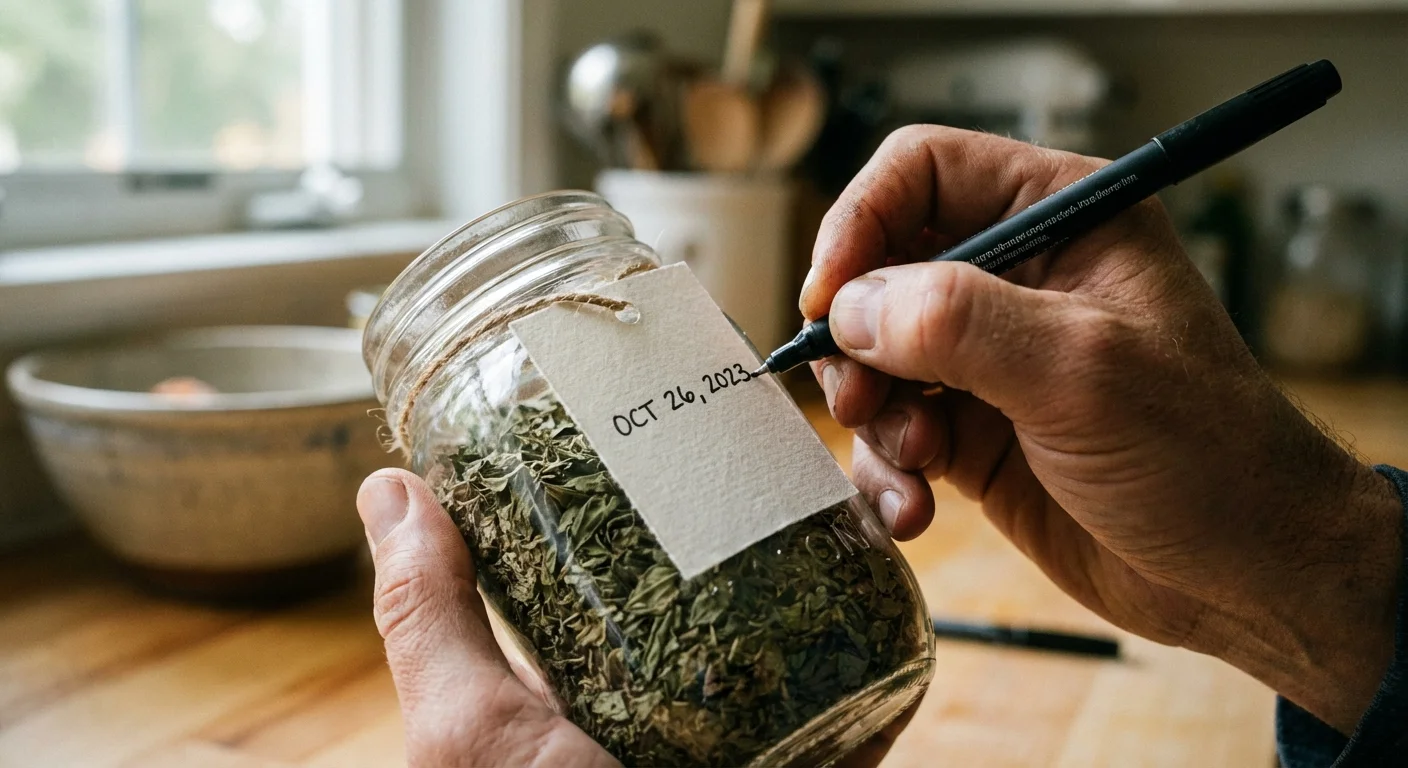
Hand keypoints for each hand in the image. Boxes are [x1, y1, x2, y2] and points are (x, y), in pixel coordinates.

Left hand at [356, 469, 915, 767]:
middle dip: (750, 499)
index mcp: (590, 675)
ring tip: (839, 465)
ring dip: (829, 542)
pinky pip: (866, 680)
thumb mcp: (466, 732)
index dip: (633, 480)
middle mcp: (676, 692)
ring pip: (801, 611)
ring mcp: (754, 725)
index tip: (653, 401)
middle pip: (719, 572)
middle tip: (767, 422)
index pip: (613, 555)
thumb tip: (384, 486)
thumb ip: (428, 617)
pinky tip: (888, 541)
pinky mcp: (820, 753)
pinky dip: (883, 615)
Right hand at [803, 126, 1402, 733]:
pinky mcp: (975, 430)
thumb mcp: (1081, 371)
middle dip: (857, 338)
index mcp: (1063, 217)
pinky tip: (914, 510)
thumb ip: (957, 324)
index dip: (861, 222)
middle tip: (858, 395)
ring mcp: (993, 357)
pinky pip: (893, 430)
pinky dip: (888, 469)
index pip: (924, 172)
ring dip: (873, 413)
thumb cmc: (1204, 453)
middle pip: (882, 268)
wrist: (1244, 572)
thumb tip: (849, 307)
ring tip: (915, 462)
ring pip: (875, 356)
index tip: (828, 298)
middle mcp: (1020, 277)